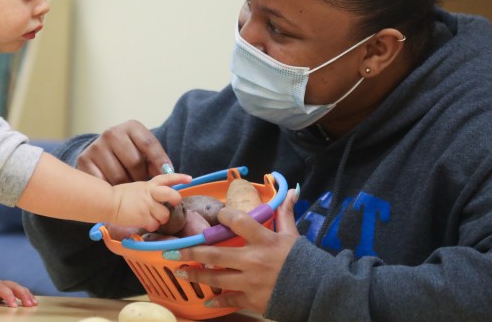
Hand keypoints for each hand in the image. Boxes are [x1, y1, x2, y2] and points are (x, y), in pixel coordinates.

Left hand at [0, 270, 36, 307]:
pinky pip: (17, 291)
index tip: (14, 305)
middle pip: (14, 286)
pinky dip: (26, 294)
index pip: (2, 289)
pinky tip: (32, 301)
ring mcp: (2, 286)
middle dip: (23, 294)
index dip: (9, 296)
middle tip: (30, 304)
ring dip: (27, 294)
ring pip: (17, 287)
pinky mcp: (4, 290)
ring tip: (34, 304)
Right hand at [77, 120, 172, 183]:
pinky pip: (103, 183)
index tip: (167, 176)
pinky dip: (111, 191)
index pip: (149, 144)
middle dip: (142, 178)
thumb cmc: (128, 154)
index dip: (160, 162)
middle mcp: (112, 133)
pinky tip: (115, 191)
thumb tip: (171, 176)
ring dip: (127, 188)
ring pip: (119, 177)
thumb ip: (156, 161)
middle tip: (143, 187)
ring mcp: (97, 146)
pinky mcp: (84, 160)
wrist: (100, 153)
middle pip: (135, 162)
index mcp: (131, 127)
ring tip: (129, 190)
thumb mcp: (143, 152)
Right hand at [111, 172, 190, 231]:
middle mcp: (151, 193)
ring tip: (151, 218)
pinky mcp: (144, 216)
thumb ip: (148, 192)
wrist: (108, 201)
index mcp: (148, 185)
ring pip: (165, 215)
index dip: (179, 178)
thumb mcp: (136, 188)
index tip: (189, 178)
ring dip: (160, 219)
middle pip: (172, 195)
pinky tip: (143, 223)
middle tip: (173, 204)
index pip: (166, 178)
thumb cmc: (119, 196)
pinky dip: (151, 226)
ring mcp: (148, 205)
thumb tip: (158, 199)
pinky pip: (154, 225)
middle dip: (175, 200)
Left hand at [165, 188, 299, 314]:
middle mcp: (253, 260)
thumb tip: (289, 190)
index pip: (238, 221)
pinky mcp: (252, 299)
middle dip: (192, 251)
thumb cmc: (303, 261)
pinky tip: (206, 300)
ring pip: (216, 278)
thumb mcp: (293, 235)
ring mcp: (250, 282)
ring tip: (179, 270)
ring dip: (195, 275)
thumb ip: (285, 213)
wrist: (317, 292)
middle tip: (173, 249)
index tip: (216, 212)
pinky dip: (216, 301)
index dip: (224, 215)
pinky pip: (229, 299)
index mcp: (264, 240)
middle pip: (216, 254)